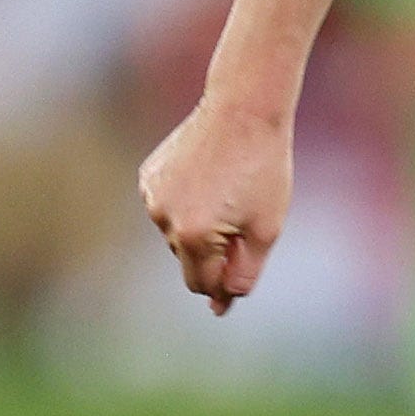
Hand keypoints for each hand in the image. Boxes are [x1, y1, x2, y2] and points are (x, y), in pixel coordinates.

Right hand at [137, 96, 292, 314]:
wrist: (244, 110)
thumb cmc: (263, 170)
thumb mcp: (265, 229)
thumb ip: (243, 273)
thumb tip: (221, 305)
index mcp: (194, 236)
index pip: (202, 283)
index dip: (221, 288)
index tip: (235, 286)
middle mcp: (164, 219)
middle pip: (190, 259)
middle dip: (214, 253)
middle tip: (244, 222)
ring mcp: (152, 196)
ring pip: (177, 232)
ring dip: (200, 227)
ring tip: (229, 193)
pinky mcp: (148, 176)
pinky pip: (168, 205)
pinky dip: (187, 203)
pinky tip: (208, 180)